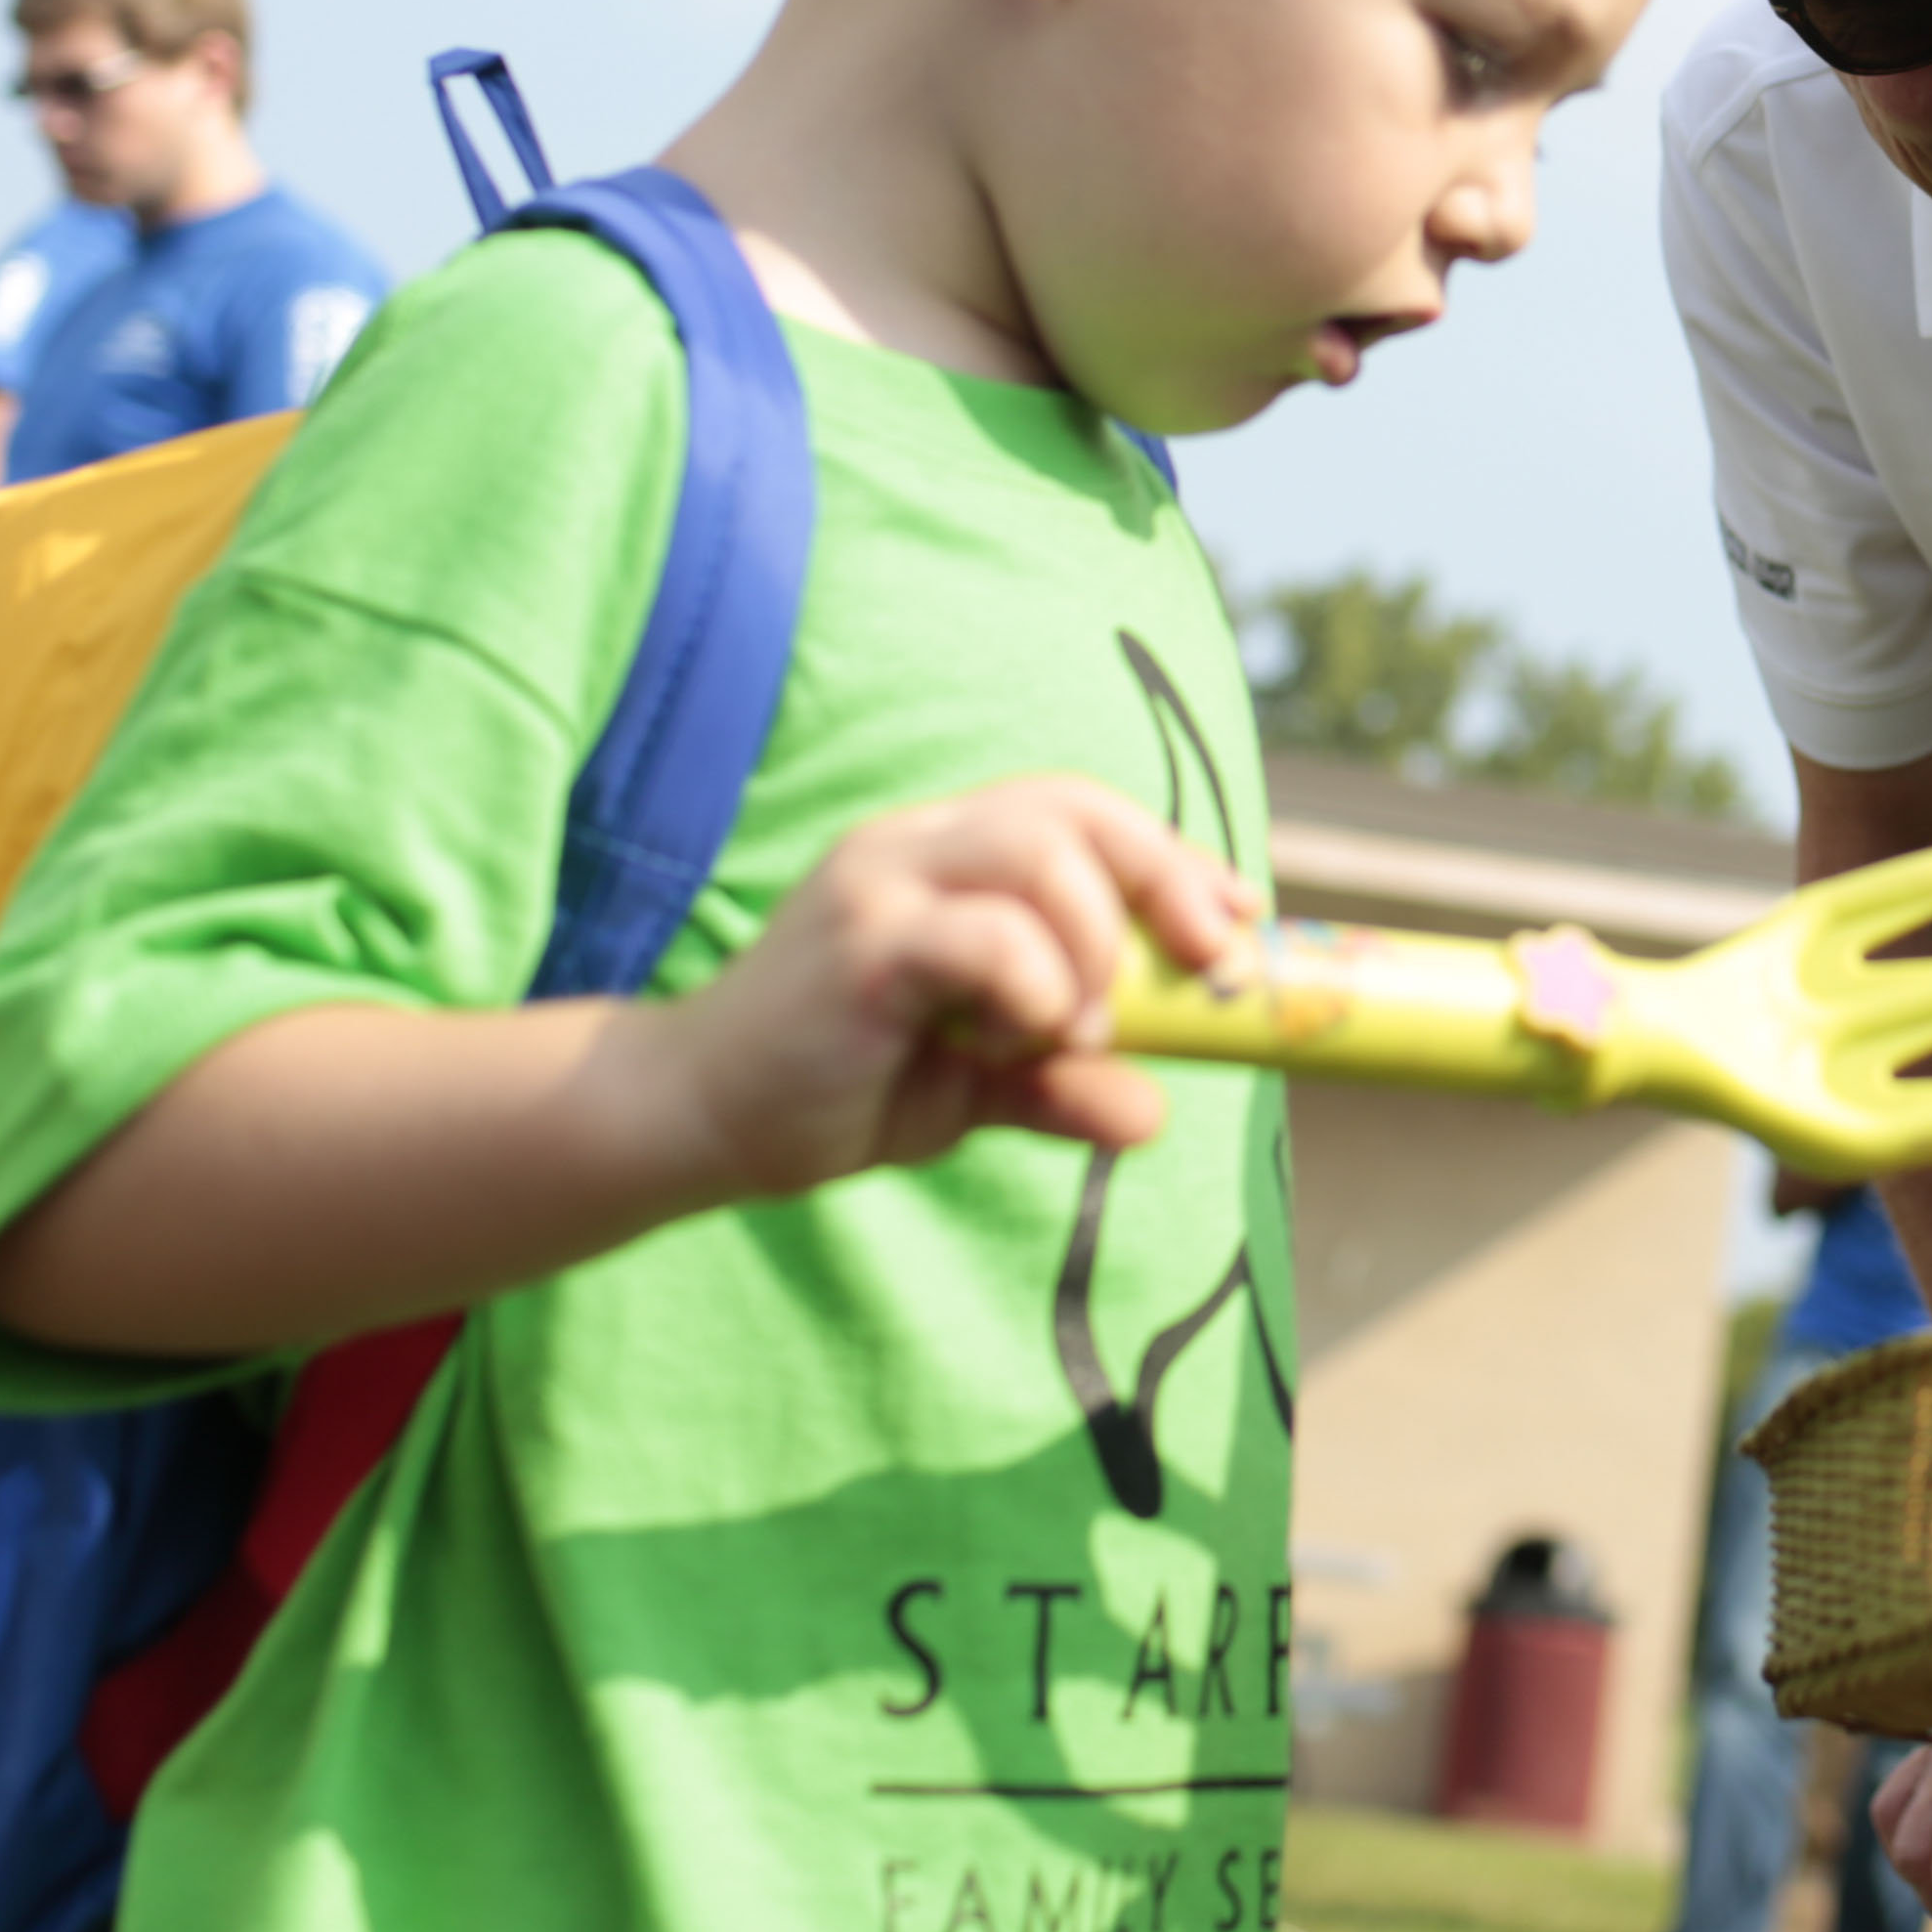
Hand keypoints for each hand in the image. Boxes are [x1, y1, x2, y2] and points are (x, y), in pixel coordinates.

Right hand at [640, 777, 1257, 1200]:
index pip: (1080, 812)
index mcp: (947, 856)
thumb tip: (1153, 1114)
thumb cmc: (834, 1086)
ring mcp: (881, 883)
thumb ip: (1058, 1085)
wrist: (695, 1121)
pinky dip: (1035, 989)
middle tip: (1206, 969)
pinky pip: (986, 935)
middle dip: (1167, 880)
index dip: (1170, 857)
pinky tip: (1014, 1044)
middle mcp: (915, 845)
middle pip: (1075, 810)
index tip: (1236, 920)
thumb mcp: (972, 1088)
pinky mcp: (859, 944)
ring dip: (1096, 946)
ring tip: (1075, 1032)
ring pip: (1042, 854)